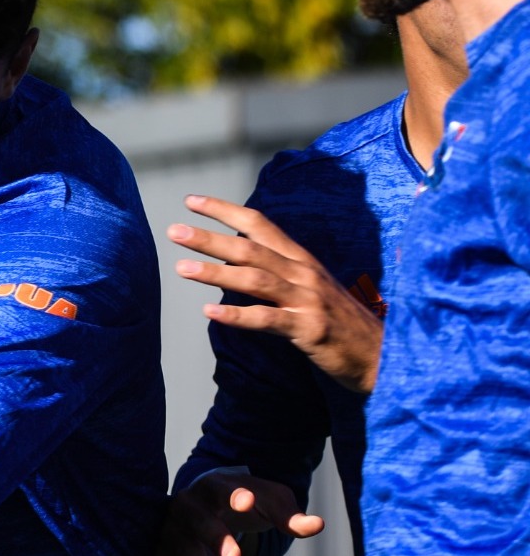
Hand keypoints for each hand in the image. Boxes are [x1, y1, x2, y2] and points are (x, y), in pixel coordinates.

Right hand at [155, 469, 325, 555]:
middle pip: (198, 520)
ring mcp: (174, 529)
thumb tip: (318, 526)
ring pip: (178, 546)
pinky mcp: (166, 552)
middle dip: (215, 538)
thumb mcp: (270, 502)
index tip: (247, 502)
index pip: (223, 489)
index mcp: (216, 487)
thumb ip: (290, 516)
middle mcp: (189, 505)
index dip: (233, 496)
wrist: (207, 502)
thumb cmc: (245, 501)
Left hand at [170, 196, 382, 393]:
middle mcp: (304, 273)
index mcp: (301, 259)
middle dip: (210, 238)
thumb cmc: (338, 321)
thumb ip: (277, 270)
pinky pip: (268, 320)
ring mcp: (307, 300)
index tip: (191, 201)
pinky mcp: (309, 329)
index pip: (259, 224)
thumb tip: (234, 259)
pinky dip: (237, 315)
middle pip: (250, 248)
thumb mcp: (308, 287)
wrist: (382, 354)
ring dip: (215, 272)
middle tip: (174, 231)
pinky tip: (209, 312)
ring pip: (255, 279)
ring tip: (181, 267)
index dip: (225, 210)